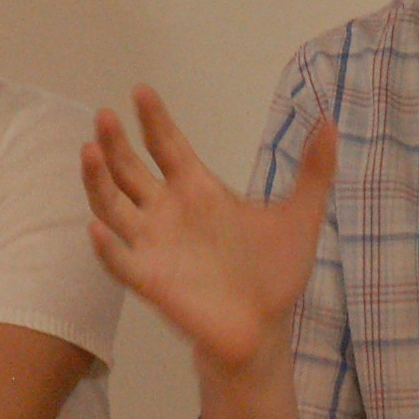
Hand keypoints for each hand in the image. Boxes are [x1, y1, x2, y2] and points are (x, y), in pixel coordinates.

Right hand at [83, 86, 334, 375]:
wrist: (266, 328)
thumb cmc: (275, 272)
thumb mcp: (301, 216)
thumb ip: (313, 170)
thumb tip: (329, 121)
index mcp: (197, 189)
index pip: (167, 145)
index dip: (153, 119)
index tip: (141, 91)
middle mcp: (168, 211)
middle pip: (130, 169)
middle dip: (114, 143)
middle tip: (104, 116)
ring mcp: (154, 244)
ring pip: (112, 206)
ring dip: (97, 181)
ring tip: (89, 152)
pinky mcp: (150, 280)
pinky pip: (120, 261)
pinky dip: (106, 247)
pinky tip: (95, 229)